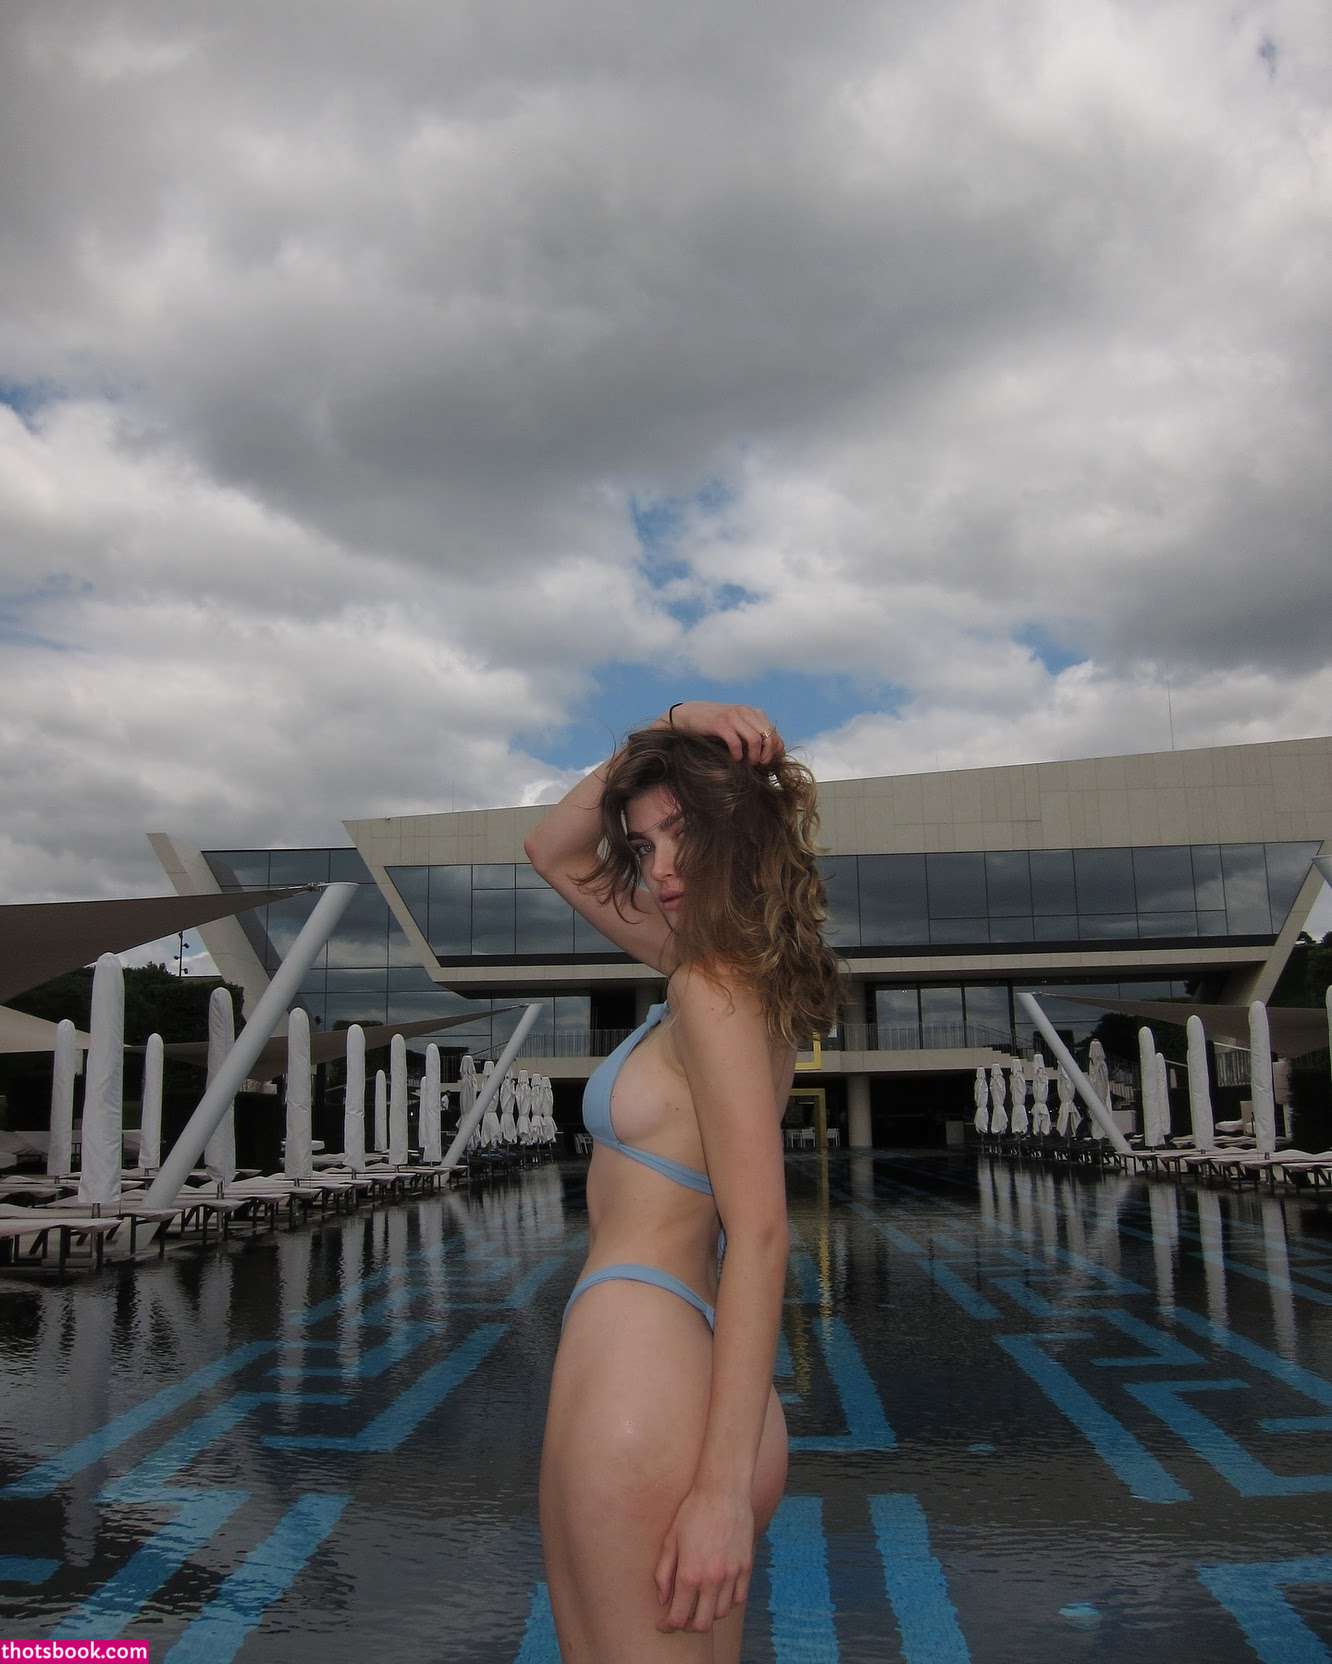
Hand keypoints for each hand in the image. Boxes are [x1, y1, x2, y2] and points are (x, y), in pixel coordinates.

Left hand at [654, 1486, 753, 1632]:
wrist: (723, 1490)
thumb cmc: (693, 1512)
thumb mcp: (671, 1539)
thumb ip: (663, 1572)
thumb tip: (662, 1599)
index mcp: (690, 1574)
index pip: (678, 1616)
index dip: (668, 1625)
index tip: (663, 1624)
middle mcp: (712, 1579)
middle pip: (702, 1623)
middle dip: (689, 1626)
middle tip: (682, 1618)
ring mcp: (732, 1574)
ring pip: (721, 1613)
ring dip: (709, 1614)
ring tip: (700, 1604)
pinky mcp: (746, 1567)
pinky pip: (738, 1598)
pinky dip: (728, 1602)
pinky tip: (718, 1593)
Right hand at [664, 701, 782, 764]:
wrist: (687, 715)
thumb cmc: (713, 725)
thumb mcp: (736, 725)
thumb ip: (751, 733)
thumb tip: (769, 754)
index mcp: (752, 712)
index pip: (773, 732)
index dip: (775, 750)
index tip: (769, 763)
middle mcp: (745, 711)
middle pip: (768, 736)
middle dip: (768, 754)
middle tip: (761, 765)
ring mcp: (732, 717)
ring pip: (755, 739)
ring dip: (754, 756)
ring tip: (749, 764)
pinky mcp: (719, 724)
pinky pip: (736, 742)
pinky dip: (738, 754)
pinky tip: (734, 759)